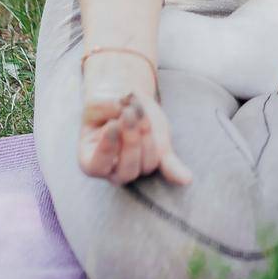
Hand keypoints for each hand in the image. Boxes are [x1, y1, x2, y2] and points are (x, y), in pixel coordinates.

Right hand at [78, 58, 192, 187]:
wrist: (125, 100)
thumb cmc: (105, 105)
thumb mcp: (98, 103)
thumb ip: (106, 108)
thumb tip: (122, 114)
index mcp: (91, 161)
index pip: (98, 165)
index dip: (107, 147)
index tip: (113, 125)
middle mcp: (114, 171)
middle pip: (127, 170)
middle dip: (131, 141)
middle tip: (130, 113)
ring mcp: (139, 165)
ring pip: (148, 163)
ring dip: (147, 135)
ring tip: (140, 110)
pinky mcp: (159, 155)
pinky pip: (168, 167)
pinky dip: (177, 172)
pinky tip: (185, 178)